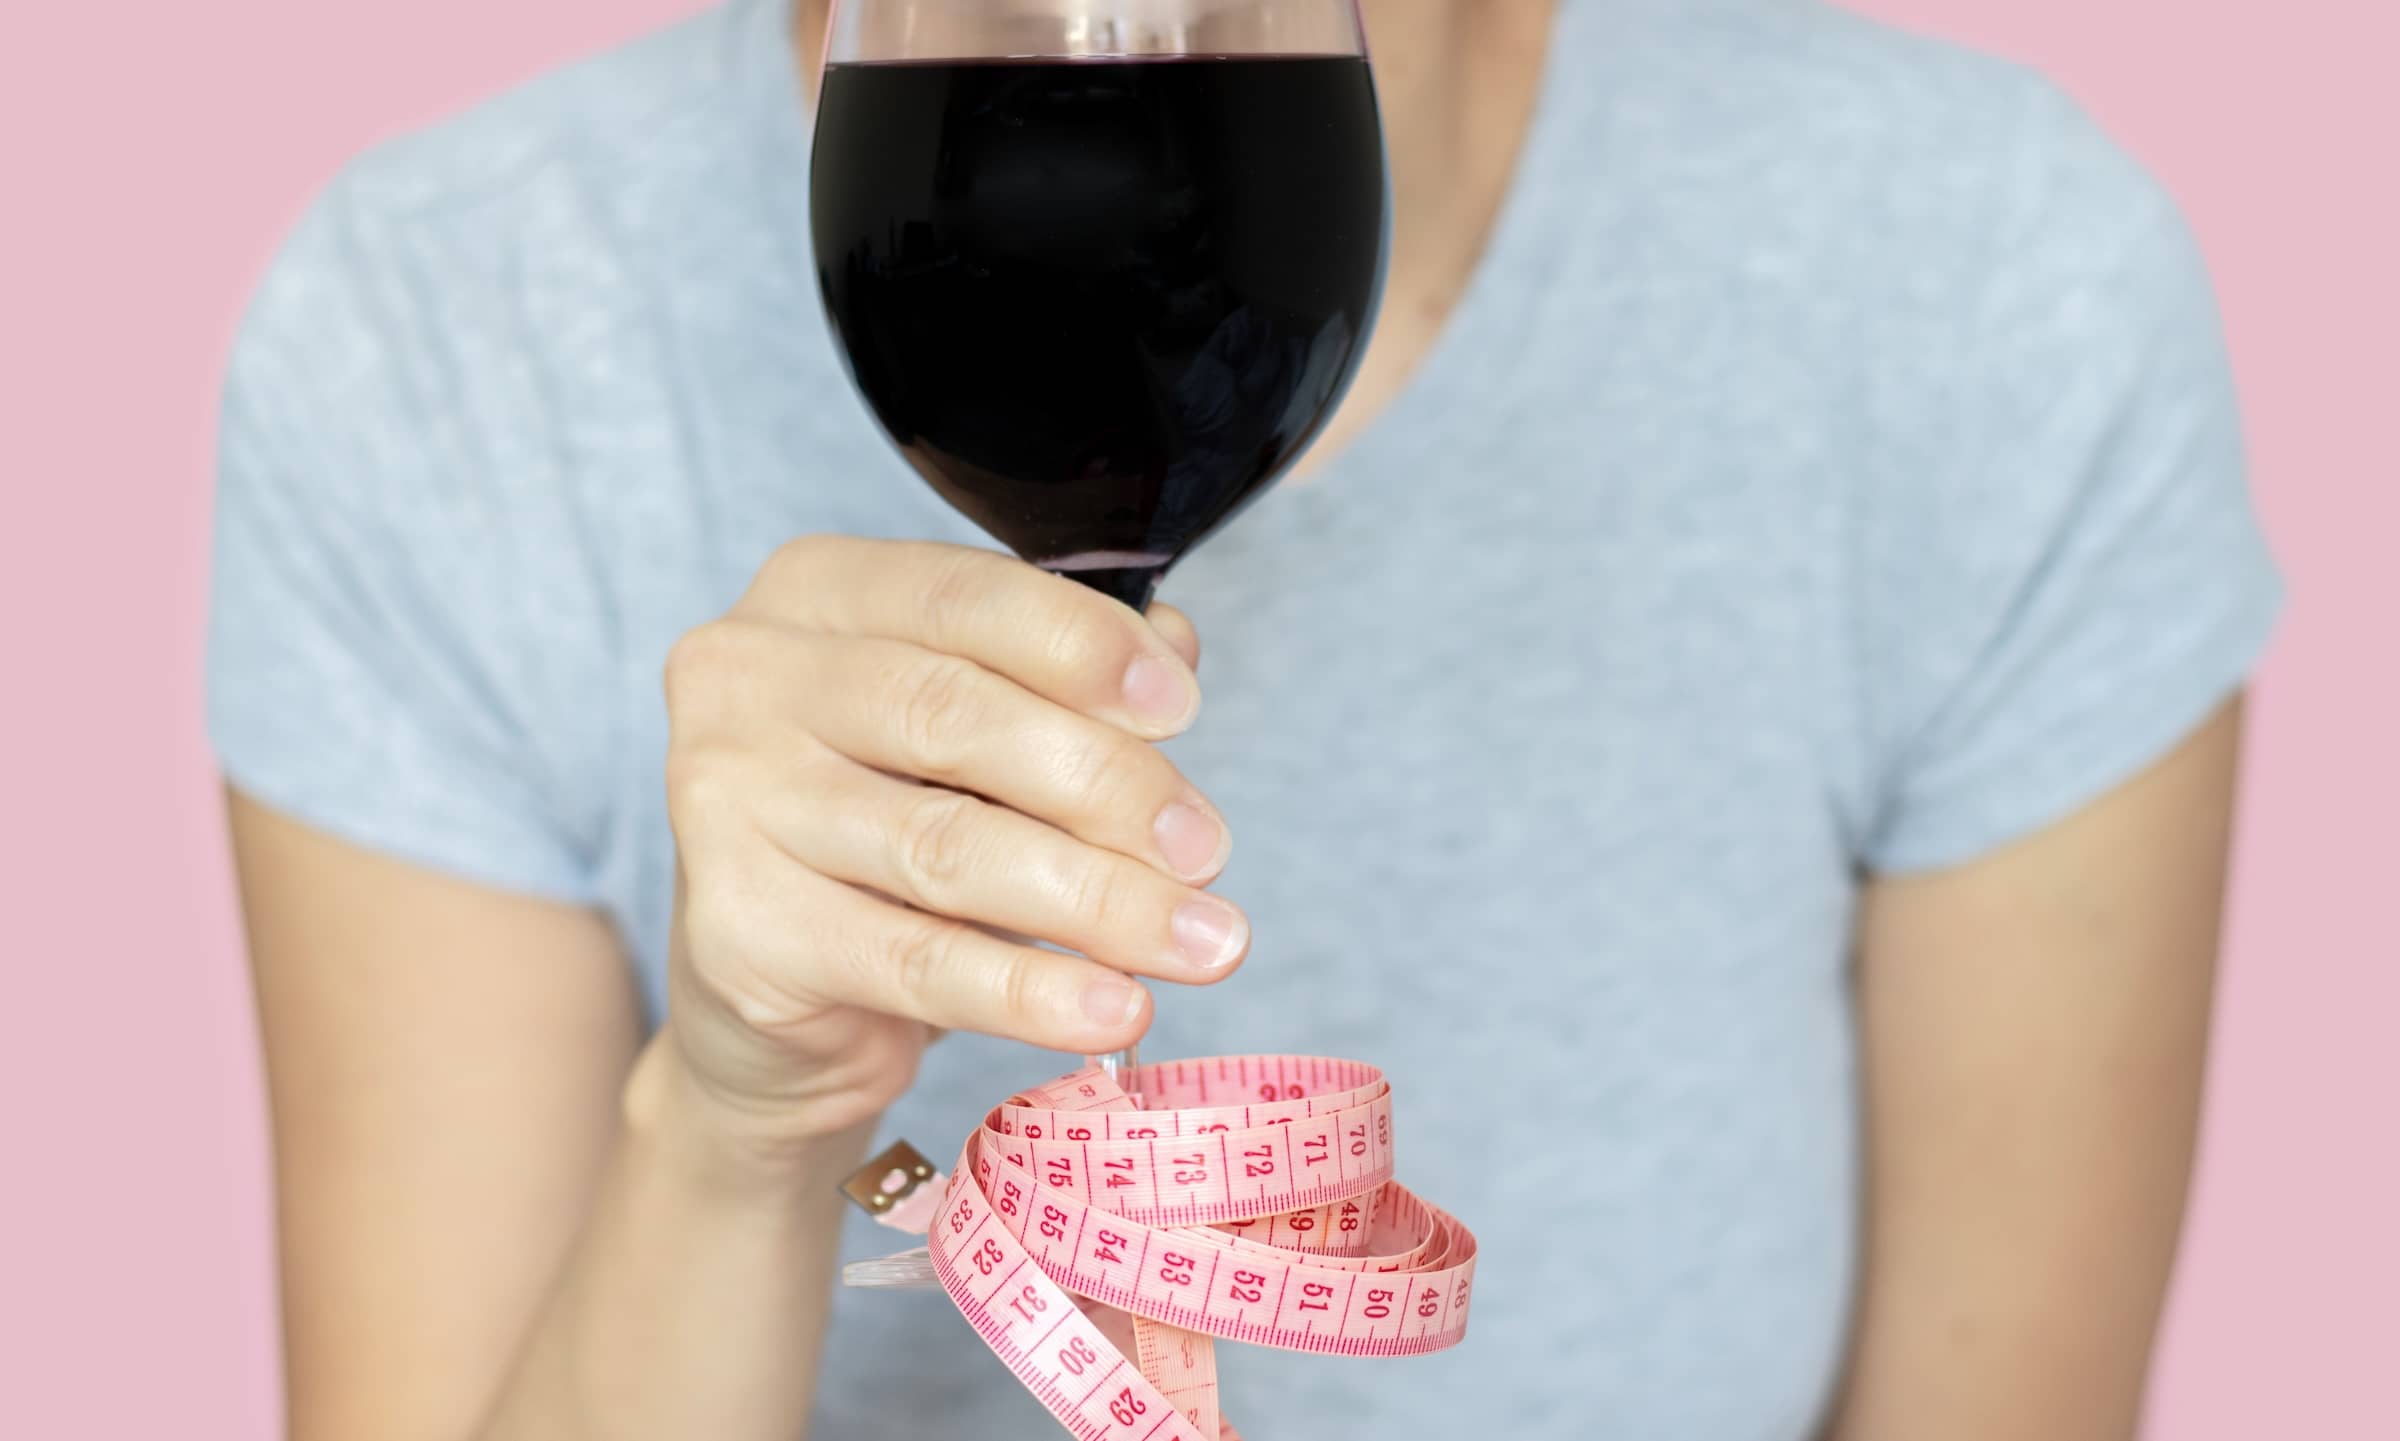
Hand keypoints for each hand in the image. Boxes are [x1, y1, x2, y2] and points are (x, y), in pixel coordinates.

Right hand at [654, 536, 1244, 1157]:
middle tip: (1207, 851)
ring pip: (947, 848)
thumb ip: (1067, 680)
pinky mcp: (738, 933)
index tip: (1184, 711)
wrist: (775, 1002)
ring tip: (1204, 944)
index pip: (964, 596)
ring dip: (1100, 901)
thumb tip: (1175, 650)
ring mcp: (724, 804)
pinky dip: (1032, 992)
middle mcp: (747, 679)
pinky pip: (917, 963)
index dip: (1085, 648)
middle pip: (955, 718)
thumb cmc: (893, 830)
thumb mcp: (982, 738)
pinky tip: (1116, 1010)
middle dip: (1108, 786)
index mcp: (817, 593)